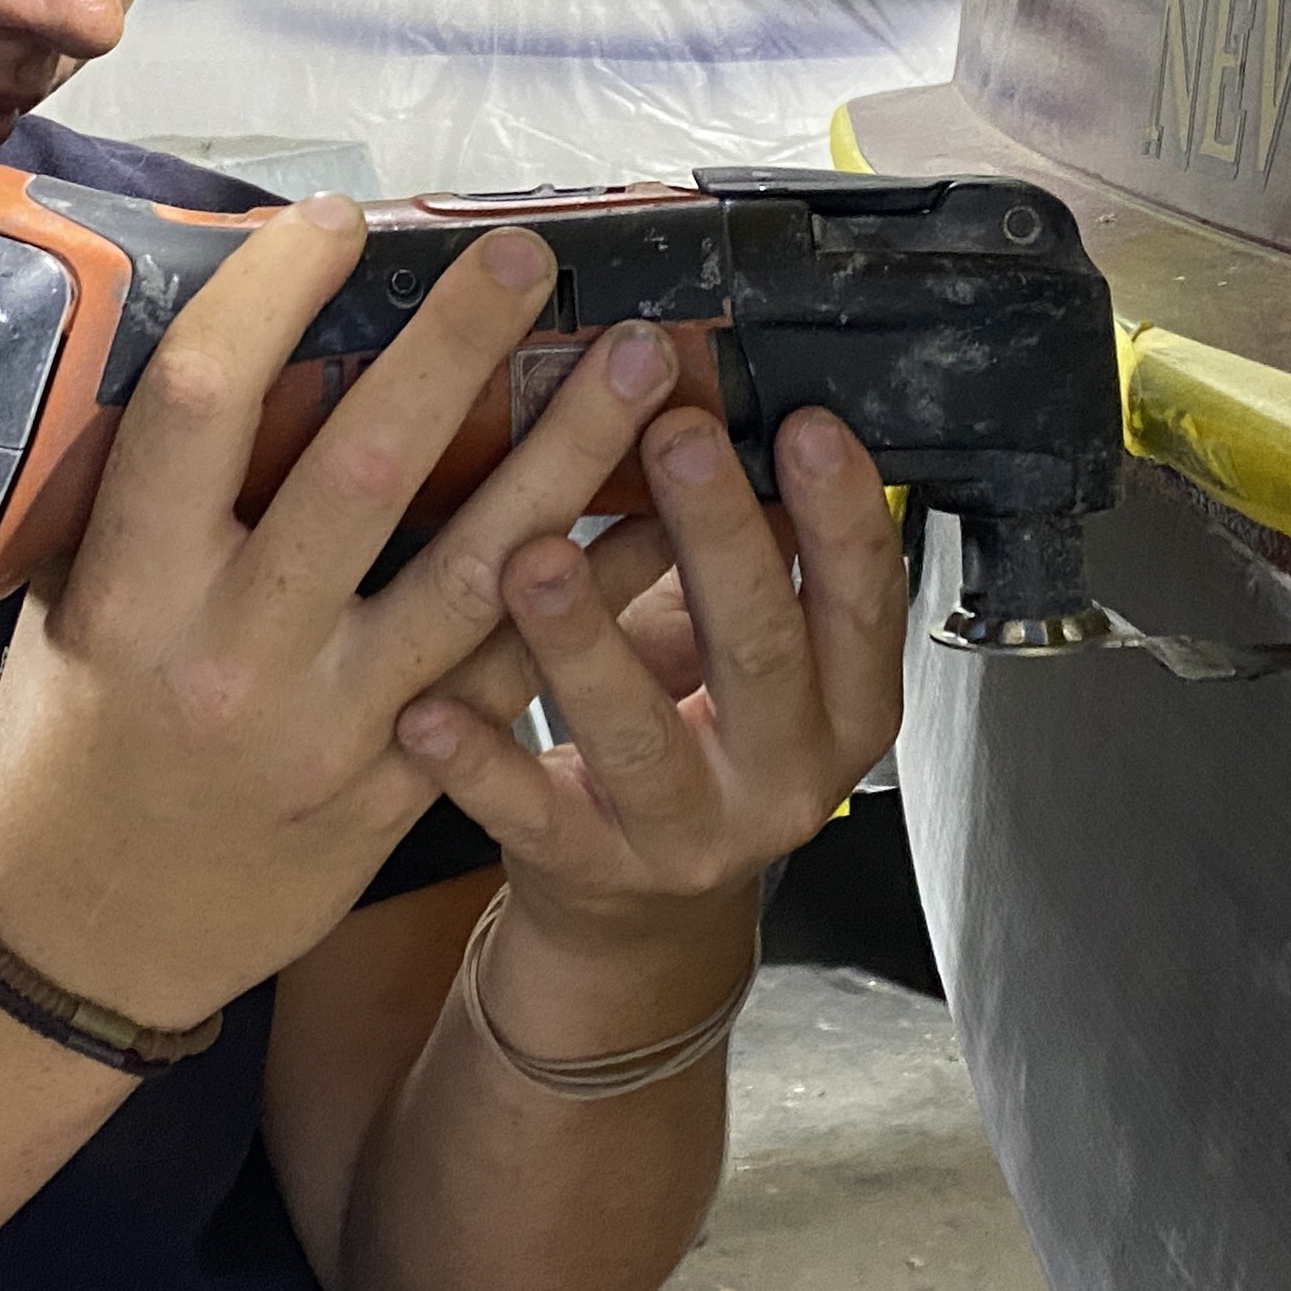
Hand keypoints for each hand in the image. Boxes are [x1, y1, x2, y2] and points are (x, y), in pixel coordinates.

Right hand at [0, 207, 693, 1032]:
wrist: (83, 936)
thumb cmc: (71, 736)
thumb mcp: (77, 600)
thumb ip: (152, 493)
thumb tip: (251, 339)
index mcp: (131, 586)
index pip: (201, 405)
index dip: (274, 299)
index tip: (340, 220)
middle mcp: (232, 649)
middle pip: (364, 469)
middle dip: (456, 349)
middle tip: (532, 257)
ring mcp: (329, 725)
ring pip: (473, 570)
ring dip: (568, 457)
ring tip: (644, 364)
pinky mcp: (400, 787)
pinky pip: (515, 673)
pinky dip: (594, 591)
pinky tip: (662, 519)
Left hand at [394, 405, 905, 983]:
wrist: (639, 907)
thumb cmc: (688, 721)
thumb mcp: (735, 641)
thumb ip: (741, 547)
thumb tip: (703, 383)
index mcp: (846, 706)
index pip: (864, 601)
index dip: (841, 513)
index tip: (803, 421)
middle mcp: (787, 777)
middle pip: (761, 650)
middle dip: (716, 535)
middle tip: (671, 434)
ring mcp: (690, 834)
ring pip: (641, 734)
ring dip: (585, 638)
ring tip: (532, 558)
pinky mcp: (591, 870)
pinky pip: (530, 814)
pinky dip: (478, 764)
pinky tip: (427, 712)